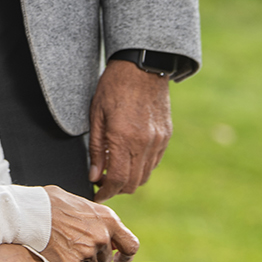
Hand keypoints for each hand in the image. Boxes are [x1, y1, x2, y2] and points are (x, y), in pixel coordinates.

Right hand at [43, 186, 138, 261]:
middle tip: (76, 246)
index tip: (117, 258)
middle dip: (94, 256)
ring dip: (81, 261)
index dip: (125, 255)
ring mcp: (88, 251)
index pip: (131, 245)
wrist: (29, 212)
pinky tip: (56, 250)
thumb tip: (105, 231)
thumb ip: (97, 219)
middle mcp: (102, 236)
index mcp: (108, 219)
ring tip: (63, 245)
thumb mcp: (81, 204)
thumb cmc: (51, 203)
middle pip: (106, 258)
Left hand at [88, 58, 172, 200]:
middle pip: (133, 183)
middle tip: (103, 184)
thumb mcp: (96, 114)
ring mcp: (158, 140)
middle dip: (117, 189)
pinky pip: (154, 162)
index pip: (117, 180)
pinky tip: (129, 158)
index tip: (97, 194)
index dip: (106, 192)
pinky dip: (141, 167)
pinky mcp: (166, 136)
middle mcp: (144, 143)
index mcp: (123, 137)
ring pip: (145, 175)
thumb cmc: (114, 86)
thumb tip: (95, 175)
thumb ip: (97, 148)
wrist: (142, 67)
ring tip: (115, 172)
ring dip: (130, 180)